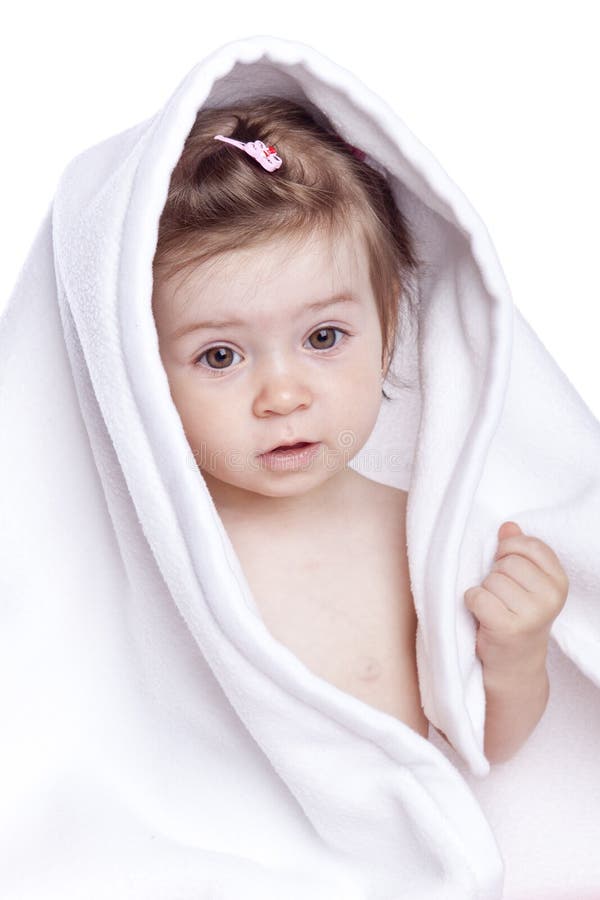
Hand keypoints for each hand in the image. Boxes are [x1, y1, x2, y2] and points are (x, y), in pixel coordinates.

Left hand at [464, 522, 568, 680]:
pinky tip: (482, 616)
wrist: (515, 665)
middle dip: (495, 575)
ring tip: (494, 609)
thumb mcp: (525, 583)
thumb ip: (517, 551)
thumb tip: (509, 526)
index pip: (528, 545)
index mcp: (559, 581)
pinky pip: (477, 596)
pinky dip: (472, 602)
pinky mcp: (508, 628)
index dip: (508, 552)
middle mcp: (550, 597)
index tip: (506, 569)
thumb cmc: (517, 617)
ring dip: (484, 591)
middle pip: (506, 562)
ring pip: (490, 579)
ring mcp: (532, 614)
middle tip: (501, 598)